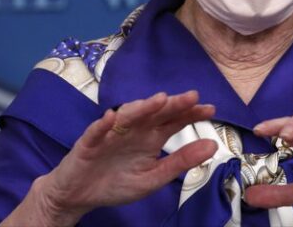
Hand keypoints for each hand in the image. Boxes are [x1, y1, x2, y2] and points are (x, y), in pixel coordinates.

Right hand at [34, 91, 216, 223]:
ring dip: (142, 107)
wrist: (79, 195)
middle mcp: (134, 129)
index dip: (190, 113)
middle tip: (191, 97)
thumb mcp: (154, 177)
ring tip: (159, 100)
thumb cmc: (117, 182)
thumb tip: (212, 146)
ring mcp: (111, 133)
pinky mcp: (88, 143)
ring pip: (127, 116)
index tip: (210, 109)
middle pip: (155, 113)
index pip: (174, 121)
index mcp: (151, 137)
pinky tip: (111, 118)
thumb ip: (181, 162)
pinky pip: (96, 132)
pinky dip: (102, 125)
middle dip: (172, 104)